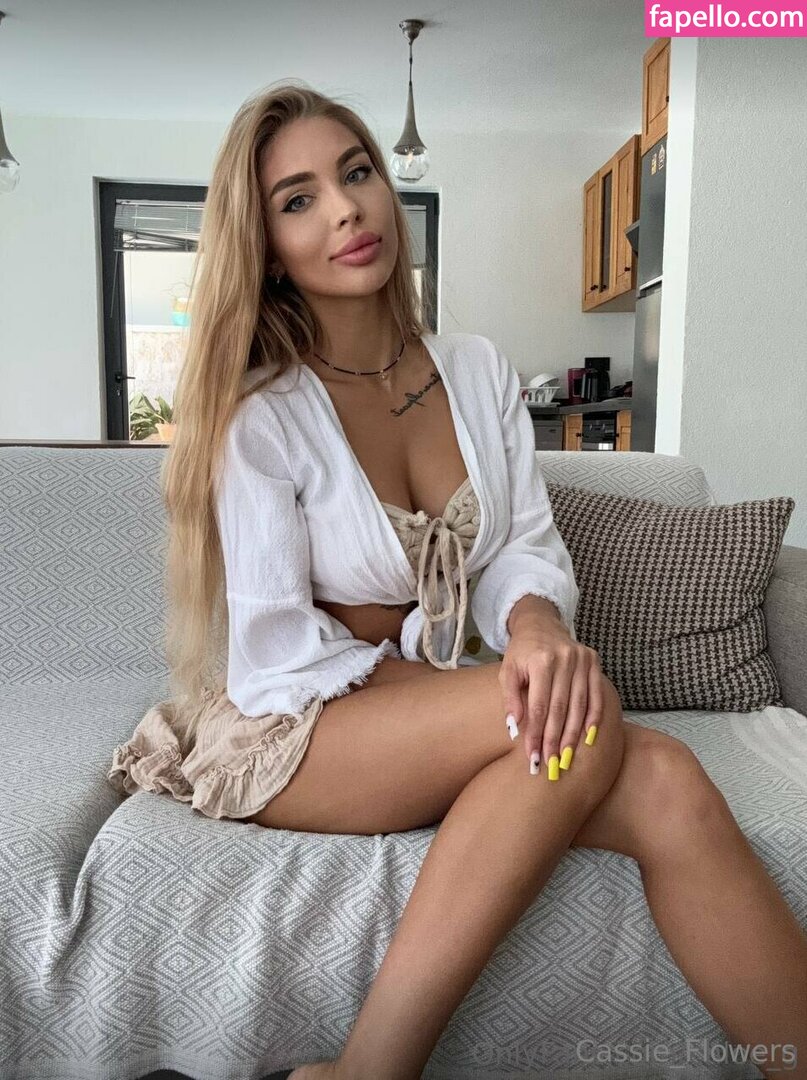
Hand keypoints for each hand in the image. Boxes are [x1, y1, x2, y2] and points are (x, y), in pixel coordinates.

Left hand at [499, 620, 607, 776]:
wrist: (541, 624)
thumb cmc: (521, 652)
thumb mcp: (508, 671)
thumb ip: (510, 699)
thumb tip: (515, 729)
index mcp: (540, 661)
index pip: (538, 706)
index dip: (535, 733)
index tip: (532, 755)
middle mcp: (564, 659)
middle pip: (560, 708)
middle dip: (554, 739)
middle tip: (551, 763)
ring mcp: (582, 660)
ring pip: (580, 705)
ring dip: (573, 734)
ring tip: (566, 757)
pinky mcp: (594, 662)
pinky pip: (597, 695)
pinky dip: (594, 717)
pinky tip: (588, 737)